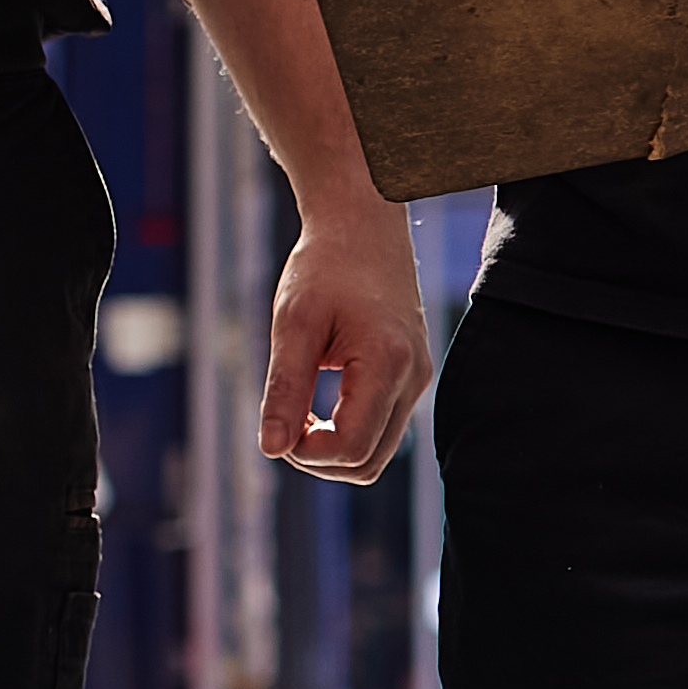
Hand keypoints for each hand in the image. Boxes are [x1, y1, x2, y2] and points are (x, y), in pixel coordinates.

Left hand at [257, 200, 431, 486]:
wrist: (362, 225)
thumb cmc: (323, 266)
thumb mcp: (292, 323)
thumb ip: (283, 388)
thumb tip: (270, 449)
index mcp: (389, 363)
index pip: (350, 448)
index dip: (304, 452)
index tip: (277, 422)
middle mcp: (414, 378)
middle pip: (365, 464)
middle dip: (316, 458)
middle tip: (281, 419)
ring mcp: (417, 380)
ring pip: (375, 454)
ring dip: (330, 449)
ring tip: (297, 411)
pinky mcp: (410, 378)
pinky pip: (380, 429)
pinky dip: (345, 431)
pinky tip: (316, 404)